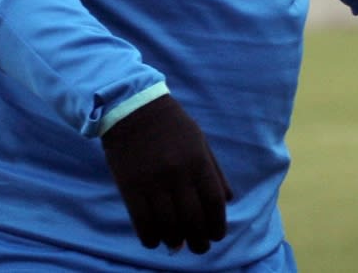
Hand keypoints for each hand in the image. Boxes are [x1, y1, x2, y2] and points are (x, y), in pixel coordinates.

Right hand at [100, 94, 232, 253]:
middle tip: (200, 248)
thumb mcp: (200, 142)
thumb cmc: (172, 126)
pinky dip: (150, 237)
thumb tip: (228, 201)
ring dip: (175, 241)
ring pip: (167, 224)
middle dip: (200, 240)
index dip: (218, 224)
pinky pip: (141, 221)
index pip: (213, 202)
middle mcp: (177, 173)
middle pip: (192, 219)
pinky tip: (155, 241)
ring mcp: (152, 181)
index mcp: (197, 161)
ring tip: (178, 244)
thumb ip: (214, 171)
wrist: (132, 108)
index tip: (218, 236)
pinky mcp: (129, 186)